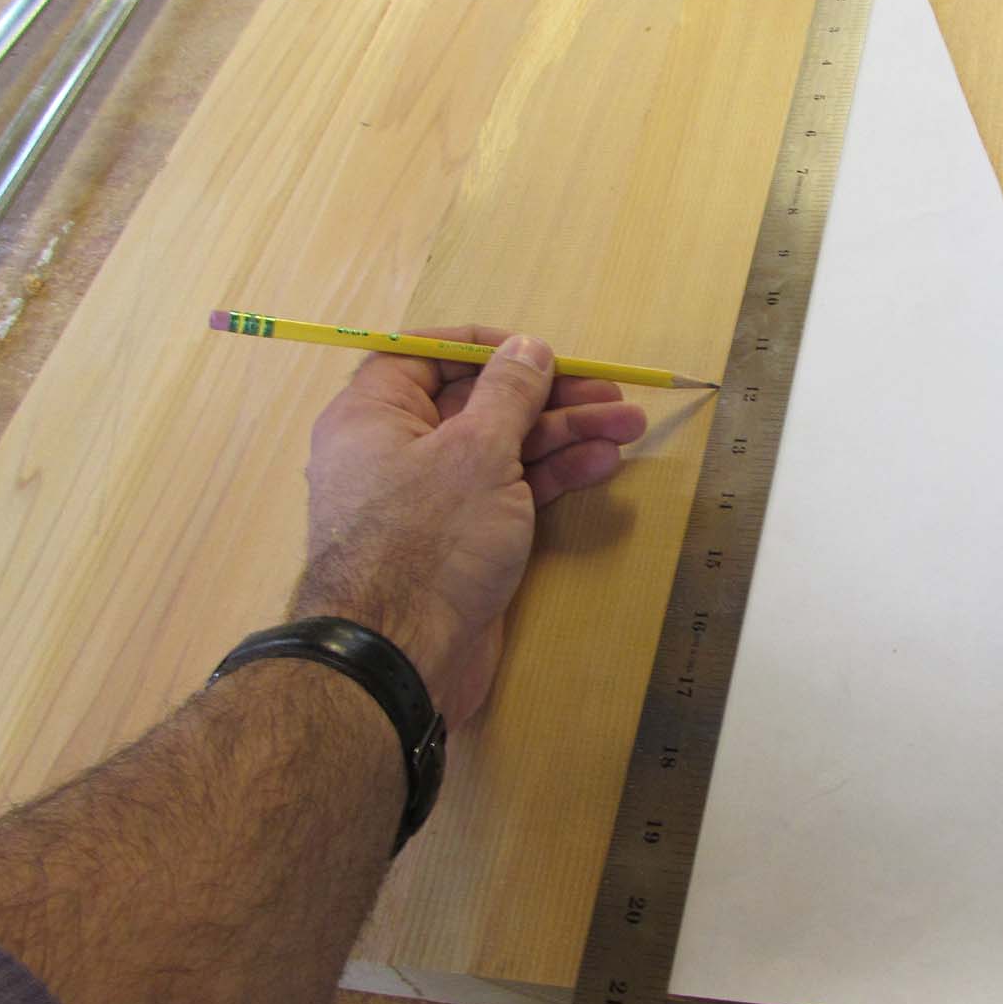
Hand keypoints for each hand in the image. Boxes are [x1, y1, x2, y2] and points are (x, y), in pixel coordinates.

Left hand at [293, 327, 647, 726]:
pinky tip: (600, 462)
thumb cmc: (429, 539)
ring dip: (563, 435)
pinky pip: (507, 491)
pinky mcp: (461, 540)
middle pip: (477, 403)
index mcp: (375, 414)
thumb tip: (527, 346)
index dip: (486, 347)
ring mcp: (432, 499)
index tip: (540, 350)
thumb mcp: (477, 450)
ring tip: (628, 426)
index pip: (426, 356)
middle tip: (611, 394)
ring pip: (502, 449)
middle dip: (547, 397)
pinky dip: (550, 476)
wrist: (404, 657)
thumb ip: (508, 393)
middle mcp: (397, 449)